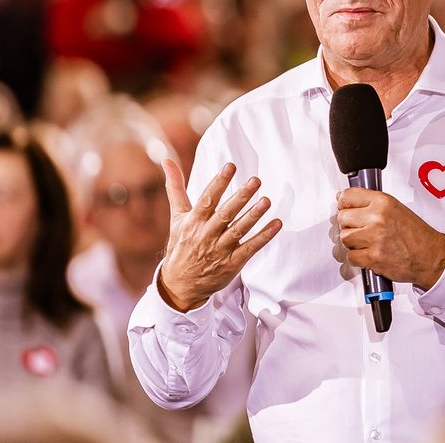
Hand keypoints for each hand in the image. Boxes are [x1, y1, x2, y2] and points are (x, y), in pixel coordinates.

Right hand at [158, 161, 281, 311]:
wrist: (179, 285)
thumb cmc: (181, 244)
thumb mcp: (177, 216)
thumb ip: (176, 188)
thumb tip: (167, 160)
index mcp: (193, 221)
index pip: (207, 199)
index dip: (219, 183)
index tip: (230, 167)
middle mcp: (206, 234)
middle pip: (225, 214)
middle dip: (241, 197)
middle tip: (256, 181)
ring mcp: (220, 250)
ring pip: (238, 230)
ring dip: (253, 216)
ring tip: (267, 201)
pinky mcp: (231, 264)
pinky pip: (249, 248)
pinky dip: (264, 237)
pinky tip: (277, 224)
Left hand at [336, 188, 444, 289]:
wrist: (430, 256)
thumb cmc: (416, 235)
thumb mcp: (396, 208)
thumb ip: (372, 204)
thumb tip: (348, 202)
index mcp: (383, 202)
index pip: (347, 196)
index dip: (343, 204)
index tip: (344, 208)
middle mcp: (377, 217)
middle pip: (342, 218)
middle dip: (348, 225)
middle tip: (358, 229)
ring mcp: (374, 238)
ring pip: (344, 238)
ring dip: (352, 243)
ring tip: (366, 243)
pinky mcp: (372, 257)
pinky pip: (350, 257)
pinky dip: (357, 258)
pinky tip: (368, 254)